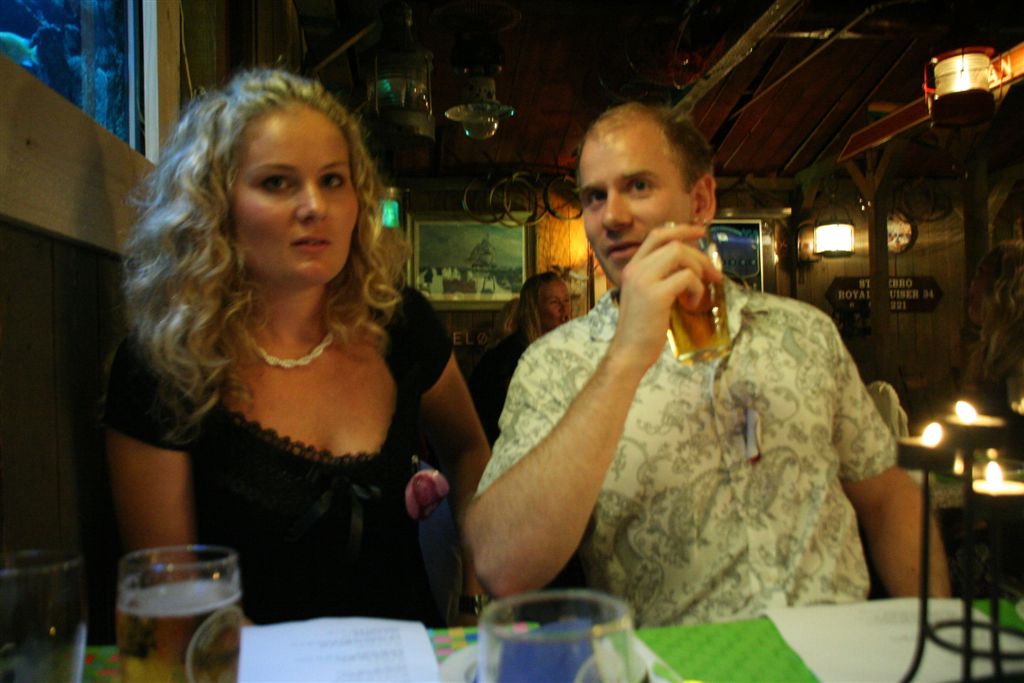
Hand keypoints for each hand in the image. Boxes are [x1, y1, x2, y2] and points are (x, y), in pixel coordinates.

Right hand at [610, 222, 722, 370]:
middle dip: (700, 256)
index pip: (657, 235)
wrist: (629, 353)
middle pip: (674, 243)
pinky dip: (697, 289)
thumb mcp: (646, 296)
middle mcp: (635, 269)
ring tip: (699, 291)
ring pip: (680, 254)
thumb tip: (690, 268)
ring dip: (699, 270)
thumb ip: (660, 278)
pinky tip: (693, 304)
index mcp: (632, 268)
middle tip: (713, 275)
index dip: (682, 230)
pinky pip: (687, 277)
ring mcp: (644, 280)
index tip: (701, 233)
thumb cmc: (641, 330)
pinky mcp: (656, 294)